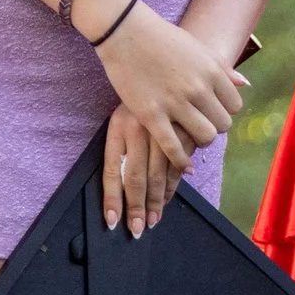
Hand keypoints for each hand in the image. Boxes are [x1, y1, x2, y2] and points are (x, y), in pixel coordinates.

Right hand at [93, 0, 244, 219]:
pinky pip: (173, 146)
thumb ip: (222, 67)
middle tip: (198, 124)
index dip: (223, 111)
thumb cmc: (160, 37)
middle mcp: (198, 88)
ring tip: (189, 137)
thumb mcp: (197, 47)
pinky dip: (180, 159)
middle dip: (213, 127)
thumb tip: (245, 84)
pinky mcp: (151, 114)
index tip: (210, 111)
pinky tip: (182, 163)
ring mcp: (175, 102)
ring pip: (204, 137)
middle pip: (222, 124)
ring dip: (199, 141)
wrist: (123, 30)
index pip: (234, 106)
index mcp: (212, 71)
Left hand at [100, 105, 183, 238]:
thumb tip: (119, 188)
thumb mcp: (122, 117)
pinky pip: (176, 167)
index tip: (113, 221)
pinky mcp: (182, 133)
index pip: (112, 171)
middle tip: (136, 230)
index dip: (112, 198)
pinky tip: (167, 200)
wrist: (158, 64)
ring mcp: (161, 132)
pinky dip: (172, 186)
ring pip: (158, 175)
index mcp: (117, 128)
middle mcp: (137, 130)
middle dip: (136, 207)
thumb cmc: (137, 98)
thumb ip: (120, 150)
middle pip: (135, 178)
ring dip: (156, 202)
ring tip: (151, 222)